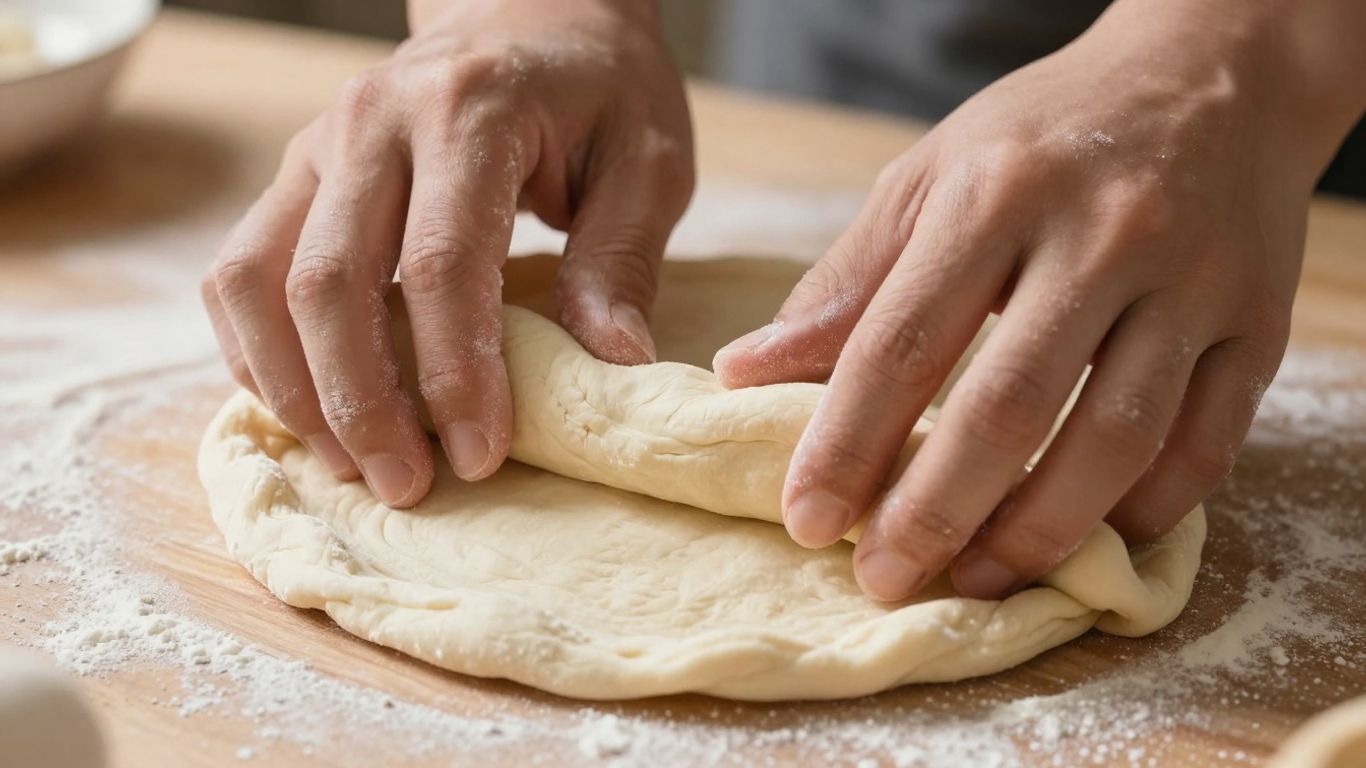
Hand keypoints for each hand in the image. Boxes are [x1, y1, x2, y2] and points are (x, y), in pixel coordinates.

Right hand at [203, 0, 692, 506]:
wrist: (527, 13)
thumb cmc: (598, 90)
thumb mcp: (647, 160)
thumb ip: (623, 257)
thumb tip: (612, 364)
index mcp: (470, 112)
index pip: (442, 263)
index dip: (454, 372)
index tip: (481, 456)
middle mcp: (371, 123)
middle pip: (326, 282)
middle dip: (360, 403)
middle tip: (406, 485)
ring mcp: (318, 146)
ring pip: (254, 280)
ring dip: (293, 388)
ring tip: (350, 464)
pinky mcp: (295, 176)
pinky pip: (237, 271)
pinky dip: (256, 350)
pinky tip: (307, 409)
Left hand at [714, 0, 1363, 599]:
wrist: (1212, 77)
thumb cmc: (1044, 137)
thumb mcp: (929, 177)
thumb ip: (847, 282)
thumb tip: (749, 372)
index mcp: (997, 194)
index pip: (903, 341)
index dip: (847, 443)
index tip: (807, 521)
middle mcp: (1102, 235)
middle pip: (1007, 405)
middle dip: (934, 512)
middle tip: (883, 578)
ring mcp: (1192, 281)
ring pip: (1115, 439)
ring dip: (1037, 532)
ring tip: (975, 580)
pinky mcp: (1258, 323)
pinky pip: (1207, 443)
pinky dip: (1146, 511)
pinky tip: (1090, 540)